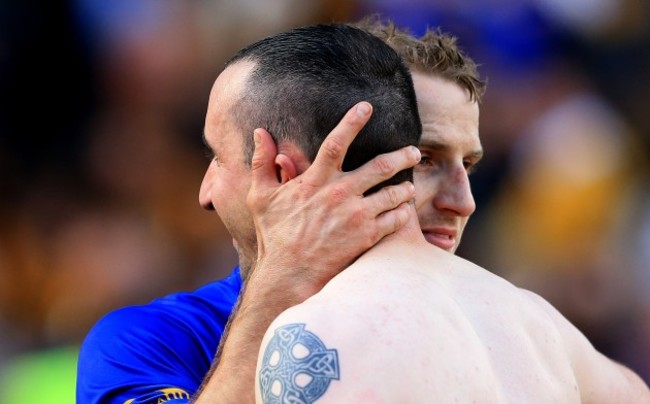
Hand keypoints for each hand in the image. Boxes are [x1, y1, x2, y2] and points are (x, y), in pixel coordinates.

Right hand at [246, 101, 419, 301]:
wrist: (289, 275)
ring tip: (409, 187)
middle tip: (414, 150)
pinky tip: (405, 212)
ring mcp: (356, 216)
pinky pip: (395, 220)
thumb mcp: (260, 197)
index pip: (336, 142)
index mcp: (316, 181)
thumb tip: (260, 132)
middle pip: (380, 166)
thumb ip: (261, 162)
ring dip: (405, 188)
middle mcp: (340, 194)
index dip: (352, 122)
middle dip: (401, 155)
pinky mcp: (367, 237)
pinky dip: (403, 214)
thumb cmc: (274, 235)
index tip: (367, 107)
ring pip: (393, 194)